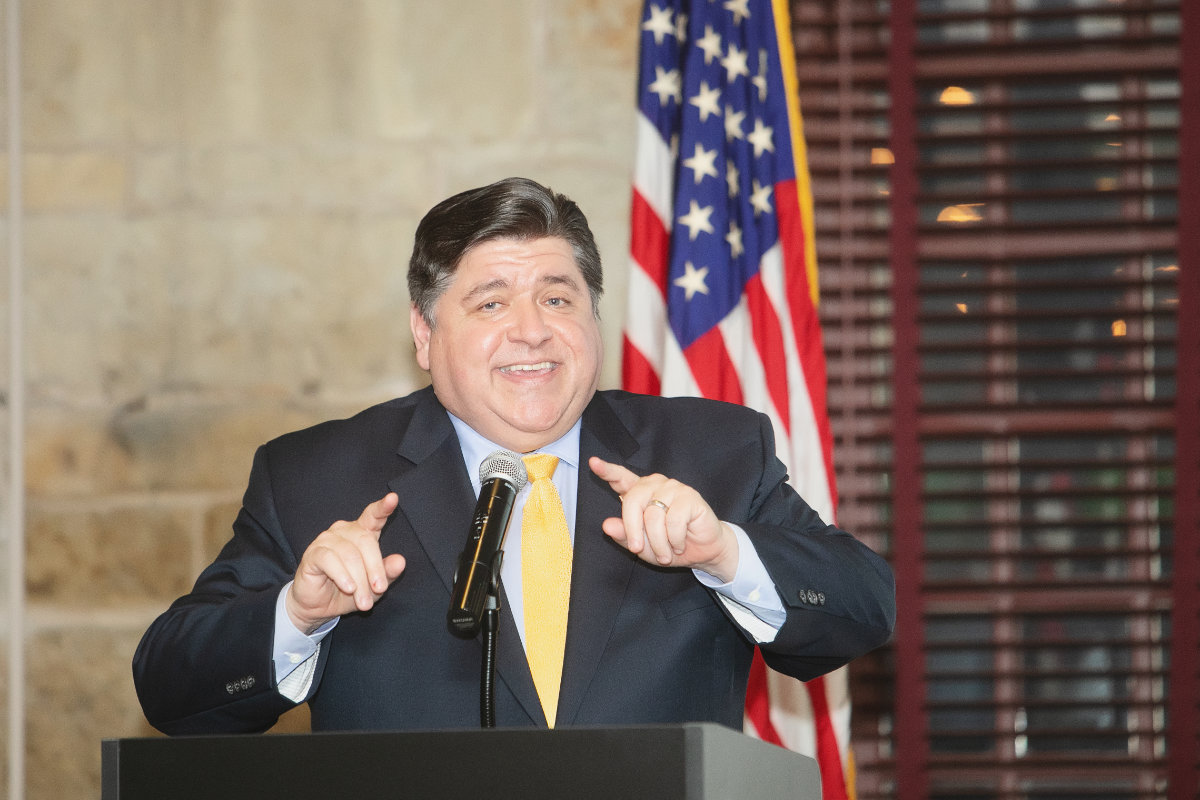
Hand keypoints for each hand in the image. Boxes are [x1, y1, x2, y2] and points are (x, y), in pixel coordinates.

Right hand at [285, 493, 406, 633]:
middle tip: (379, 590)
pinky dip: (342, 575)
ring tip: (364, 601)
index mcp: (362, 532)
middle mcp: (344, 531)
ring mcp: (327, 540)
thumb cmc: (348, 591)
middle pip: (365, 541)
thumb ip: (387, 573)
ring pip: (349, 554)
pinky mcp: (313, 553)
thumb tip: (400, 561)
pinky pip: (330, 559)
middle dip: (375, 569)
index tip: (393, 498)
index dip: (383, 507)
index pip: (373, 516)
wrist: (319, 607)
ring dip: (359, 580)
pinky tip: (348, 587)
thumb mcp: (373, 587)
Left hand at [588, 457, 738, 581]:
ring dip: (658, 542)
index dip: (607, 471)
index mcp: (639, 492)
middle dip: (633, 530)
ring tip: (666, 552)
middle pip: (633, 501)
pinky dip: (674, 540)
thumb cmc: (668, 546)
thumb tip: (606, 525)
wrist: (701, 552)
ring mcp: (673, 488)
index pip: (620, 478)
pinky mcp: (690, 496)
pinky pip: (673, 521)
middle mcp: (655, 485)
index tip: (593, 463)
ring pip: (653, 516)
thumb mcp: (641, 546)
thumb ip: (624, 535)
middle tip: (637, 549)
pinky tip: (679, 544)